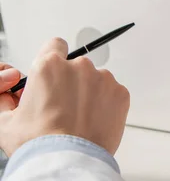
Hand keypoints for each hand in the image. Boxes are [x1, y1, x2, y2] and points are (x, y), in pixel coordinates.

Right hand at [0, 38, 130, 155]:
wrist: (69, 161)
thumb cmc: (39, 143)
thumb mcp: (6, 121)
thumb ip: (7, 100)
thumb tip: (9, 94)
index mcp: (49, 66)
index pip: (55, 45)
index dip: (53, 57)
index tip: (55, 72)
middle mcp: (79, 67)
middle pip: (76, 66)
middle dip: (71, 81)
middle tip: (63, 106)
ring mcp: (103, 79)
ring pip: (96, 79)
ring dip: (90, 92)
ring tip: (79, 117)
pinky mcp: (120, 93)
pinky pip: (112, 93)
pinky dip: (106, 104)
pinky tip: (94, 120)